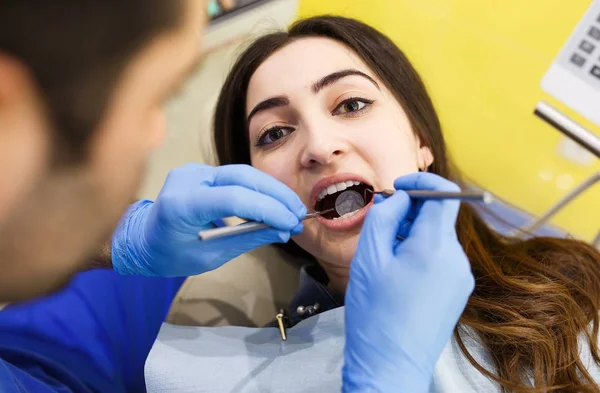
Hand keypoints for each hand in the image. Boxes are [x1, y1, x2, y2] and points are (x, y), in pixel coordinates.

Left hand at [112, 164, 305, 276]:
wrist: (142, 239)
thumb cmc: (171, 254)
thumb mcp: (210, 256)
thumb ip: (247, 238)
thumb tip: (283, 230)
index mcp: (181, 204)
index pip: (232, 198)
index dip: (266, 209)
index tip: (291, 223)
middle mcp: (187, 178)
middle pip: (243, 178)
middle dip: (276, 195)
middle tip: (299, 215)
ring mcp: (194, 170)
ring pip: (244, 173)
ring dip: (271, 191)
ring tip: (292, 210)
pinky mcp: (202, 171)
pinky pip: (237, 176)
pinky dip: (258, 190)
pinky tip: (274, 203)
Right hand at [343, 173, 474, 392]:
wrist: (390, 364)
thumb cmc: (375, 313)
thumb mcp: (369, 257)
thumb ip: (385, 217)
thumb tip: (399, 199)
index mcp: (436, 247)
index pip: (444, 193)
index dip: (422, 181)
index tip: (398, 186)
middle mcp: (456, 259)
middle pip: (439, 217)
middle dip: (411, 212)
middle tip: (381, 225)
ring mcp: (460, 277)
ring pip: (437, 238)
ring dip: (413, 235)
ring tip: (385, 257)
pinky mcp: (457, 292)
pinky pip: (441, 259)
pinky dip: (420, 254)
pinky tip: (399, 274)